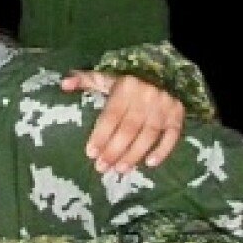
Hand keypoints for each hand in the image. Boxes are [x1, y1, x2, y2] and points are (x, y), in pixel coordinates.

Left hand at [64, 72, 183, 172]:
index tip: (90, 153)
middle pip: (129, 128)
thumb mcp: (104, 77)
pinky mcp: (178, 114)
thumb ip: (83, 79)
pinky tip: (150, 164)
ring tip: (120, 170)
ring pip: (148, 135)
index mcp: (126, 86)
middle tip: (102, 168)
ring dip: (134, 155)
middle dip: (114, 150)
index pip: (111, 115)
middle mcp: (147, 95)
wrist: (163, 73)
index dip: (101, 135)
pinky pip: (172, 135)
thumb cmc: (125, 83)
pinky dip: (163, 150)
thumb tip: (64, 84)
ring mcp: (165, 105)